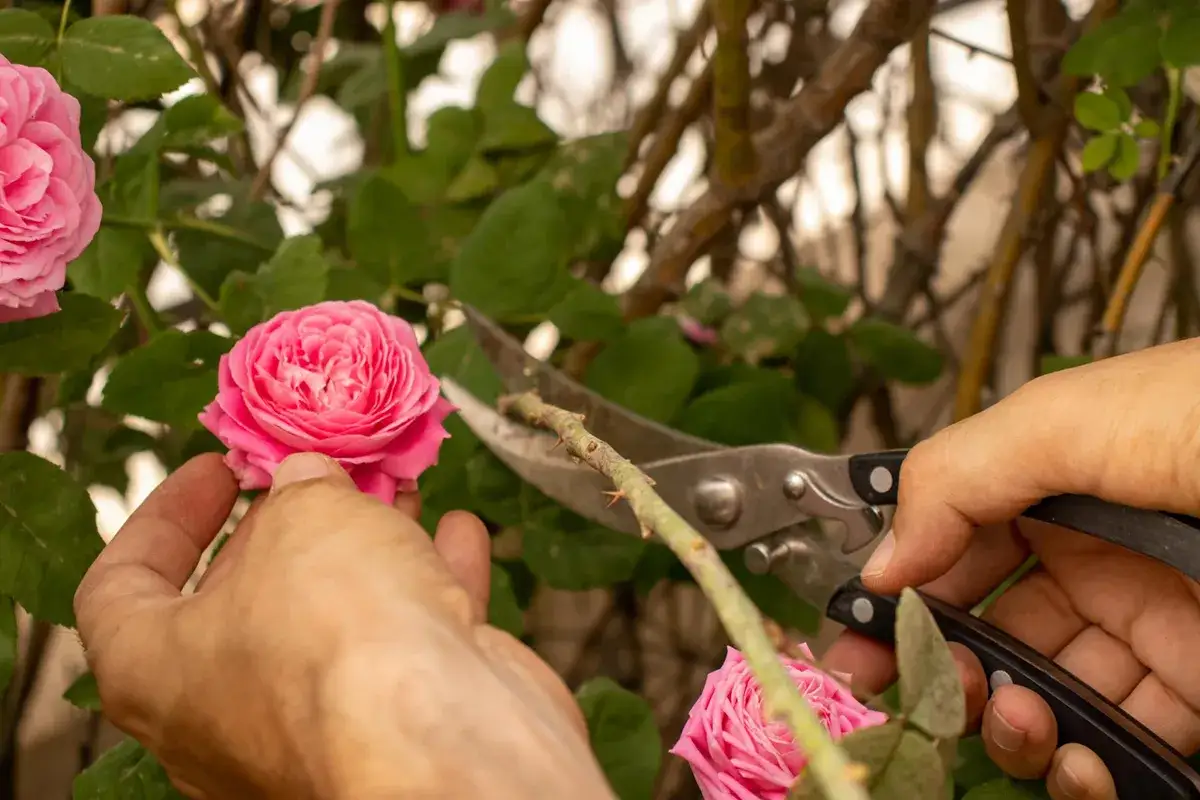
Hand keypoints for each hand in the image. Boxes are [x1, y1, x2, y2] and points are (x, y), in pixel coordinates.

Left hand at [74, 451, 614, 799]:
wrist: (441, 739)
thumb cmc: (335, 633)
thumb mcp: (301, 516)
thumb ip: (296, 489)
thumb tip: (307, 482)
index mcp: (156, 672)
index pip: (120, 587)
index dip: (166, 515)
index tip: (217, 469)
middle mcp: (225, 715)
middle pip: (243, 599)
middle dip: (290, 525)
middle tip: (322, 474)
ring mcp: (314, 729)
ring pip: (336, 619)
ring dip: (371, 548)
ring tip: (397, 491)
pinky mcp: (393, 731)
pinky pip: (405, 647)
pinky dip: (430, 584)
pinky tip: (458, 534)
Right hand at [824, 338, 1199, 799]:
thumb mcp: (1067, 420)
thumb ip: (954, 479)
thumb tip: (881, 560)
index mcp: (1052, 490)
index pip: (951, 553)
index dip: (897, 597)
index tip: (856, 643)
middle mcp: (1095, 563)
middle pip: (989, 637)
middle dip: (946, 673)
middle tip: (921, 694)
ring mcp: (1149, 632)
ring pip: (1048, 700)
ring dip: (1011, 728)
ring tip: (1018, 721)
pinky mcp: (1198, 691)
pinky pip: (1125, 747)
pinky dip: (1086, 770)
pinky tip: (1080, 760)